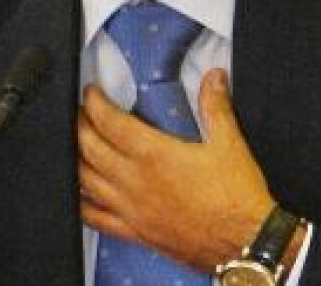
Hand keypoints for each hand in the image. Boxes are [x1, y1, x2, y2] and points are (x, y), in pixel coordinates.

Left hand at [77, 69, 273, 271]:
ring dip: (75, 158)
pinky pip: (96, 217)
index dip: (94, 103)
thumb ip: (215, 107)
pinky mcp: (135, 232)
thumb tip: (213, 78)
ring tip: (74, 143)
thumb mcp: (229, 144)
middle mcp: (136, 181)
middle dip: (79, 125)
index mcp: (155, 155)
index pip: (110, 122)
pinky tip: (77, 193)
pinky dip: (81, 202)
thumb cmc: (237, 197)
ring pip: (87, 180)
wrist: (245, 243)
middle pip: (90, 147)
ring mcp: (132, 209)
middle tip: (79, 112)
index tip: (90, 94)